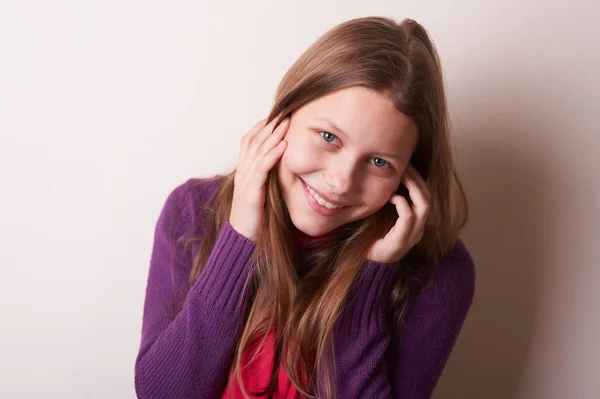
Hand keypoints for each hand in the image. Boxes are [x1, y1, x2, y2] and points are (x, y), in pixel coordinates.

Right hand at [229, 115, 289, 241]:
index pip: (248, 142)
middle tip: (284, 112)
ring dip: (273, 135)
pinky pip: (263, 169)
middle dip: (270, 126)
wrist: (242, 238)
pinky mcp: (252, 191)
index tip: (274, 115)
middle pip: (254, 142)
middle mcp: (242, 172)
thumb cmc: (254, 217)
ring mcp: (245, 181)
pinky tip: (284, 146)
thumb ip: (265, 178)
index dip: (260, 127)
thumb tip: (279, 167)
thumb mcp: (260, 192)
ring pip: (258, 151)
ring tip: (286, 123)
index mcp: (243, 171)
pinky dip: (273, 155)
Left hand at [366, 164, 431, 262]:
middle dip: (418, 179)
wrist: (366, 265)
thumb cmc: (372, 240)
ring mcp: (412, 236)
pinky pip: (408, 217)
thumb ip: (387, 204)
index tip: (408, 165)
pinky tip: (391, 196)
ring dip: (413, 188)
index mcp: (415, 223)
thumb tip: (382, 181)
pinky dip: (401, 203)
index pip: (425, 196)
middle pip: (427, 198)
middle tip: (406, 165)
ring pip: (423, 206)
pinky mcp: (402, 241)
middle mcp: (418, 229)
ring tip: (402, 176)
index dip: (418, 180)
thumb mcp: (382, 218)